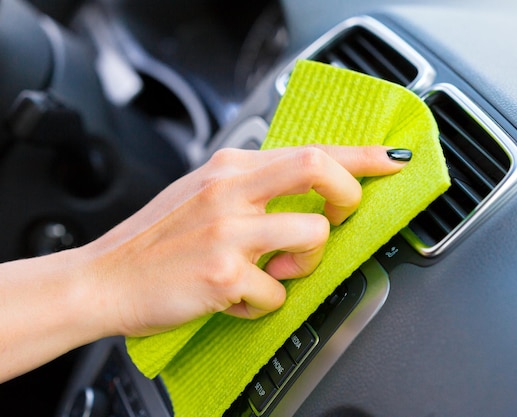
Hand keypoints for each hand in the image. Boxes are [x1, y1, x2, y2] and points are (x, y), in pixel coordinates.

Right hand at [81, 145, 409, 336]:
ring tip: (275, 272)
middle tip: (342, 216)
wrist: (104, 277)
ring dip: (306, 263)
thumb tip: (305, 195)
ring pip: (311, 238)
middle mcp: (230, 190)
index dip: (361, 155)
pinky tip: (238, 297)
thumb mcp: (203, 193)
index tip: (391, 160)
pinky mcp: (221, 274)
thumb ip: (253, 187)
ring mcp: (227, 231)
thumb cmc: (157, 239)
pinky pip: (276, 292)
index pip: (310, 148)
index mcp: (230, 168)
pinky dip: (266, 301)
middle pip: (317, 168)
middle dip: (348, 194)